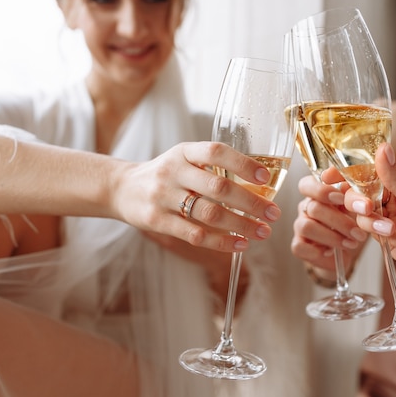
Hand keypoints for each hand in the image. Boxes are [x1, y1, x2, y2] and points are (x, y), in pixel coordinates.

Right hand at [111, 142, 281, 252]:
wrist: (121, 188)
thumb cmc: (167, 174)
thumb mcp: (185, 158)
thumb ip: (213, 166)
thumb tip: (261, 184)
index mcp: (184, 152)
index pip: (216, 152)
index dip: (243, 164)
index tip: (266, 178)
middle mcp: (173, 172)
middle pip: (218, 187)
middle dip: (251, 202)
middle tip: (273, 213)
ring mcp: (163, 197)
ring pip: (209, 214)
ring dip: (241, 225)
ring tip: (262, 232)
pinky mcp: (157, 221)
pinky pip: (195, 234)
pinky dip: (221, 242)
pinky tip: (240, 244)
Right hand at [290, 169, 367, 272]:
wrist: (346, 251)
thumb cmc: (351, 223)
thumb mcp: (357, 209)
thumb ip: (356, 201)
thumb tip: (362, 201)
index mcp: (317, 194)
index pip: (307, 184)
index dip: (322, 190)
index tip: (342, 198)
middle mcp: (305, 208)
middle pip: (313, 208)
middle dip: (339, 221)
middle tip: (358, 232)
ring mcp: (299, 226)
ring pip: (307, 227)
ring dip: (332, 237)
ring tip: (352, 243)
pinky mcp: (298, 246)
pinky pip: (300, 246)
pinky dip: (319, 251)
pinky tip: (332, 252)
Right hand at [343, 143, 395, 295]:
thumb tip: (382, 149)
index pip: (370, 169)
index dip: (348, 172)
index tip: (329, 178)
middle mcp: (394, 193)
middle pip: (359, 191)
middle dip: (362, 203)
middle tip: (369, 210)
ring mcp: (388, 215)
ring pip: (362, 214)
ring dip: (378, 225)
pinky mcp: (384, 235)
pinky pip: (370, 232)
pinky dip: (386, 238)